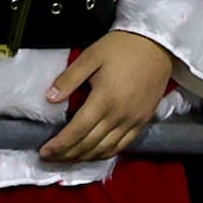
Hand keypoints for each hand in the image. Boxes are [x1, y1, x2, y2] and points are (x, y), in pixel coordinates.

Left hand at [40, 30, 173, 163]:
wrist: (158, 44)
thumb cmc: (123, 47)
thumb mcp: (90, 56)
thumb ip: (69, 78)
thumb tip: (50, 98)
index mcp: (104, 99)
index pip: (77, 131)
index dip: (59, 145)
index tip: (45, 151)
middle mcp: (119, 115)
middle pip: (89, 144)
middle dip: (67, 154)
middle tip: (51, 157)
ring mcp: (133, 120)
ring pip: (105, 148)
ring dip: (84, 157)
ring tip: (68, 158)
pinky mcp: (143, 120)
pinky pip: (123, 145)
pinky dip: (106, 153)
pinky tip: (95, 153)